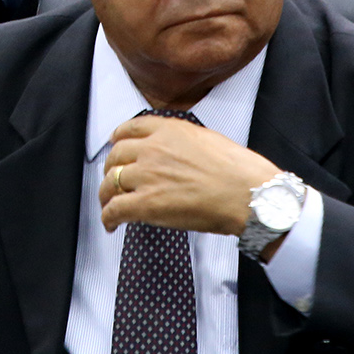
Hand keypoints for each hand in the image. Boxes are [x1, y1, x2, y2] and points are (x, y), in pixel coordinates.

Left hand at [99, 114, 280, 238]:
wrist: (246, 193)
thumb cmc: (237, 170)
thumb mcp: (207, 138)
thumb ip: (182, 140)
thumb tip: (175, 152)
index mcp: (168, 130)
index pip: (130, 128)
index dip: (118, 139)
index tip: (116, 145)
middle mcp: (152, 149)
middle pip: (115, 156)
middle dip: (110, 168)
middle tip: (112, 179)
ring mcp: (147, 175)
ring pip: (110, 183)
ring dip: (106, 195)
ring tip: (109, 205)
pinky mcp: (146, 204)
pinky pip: (115, 209)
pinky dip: (108, 218)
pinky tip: (111, 224)